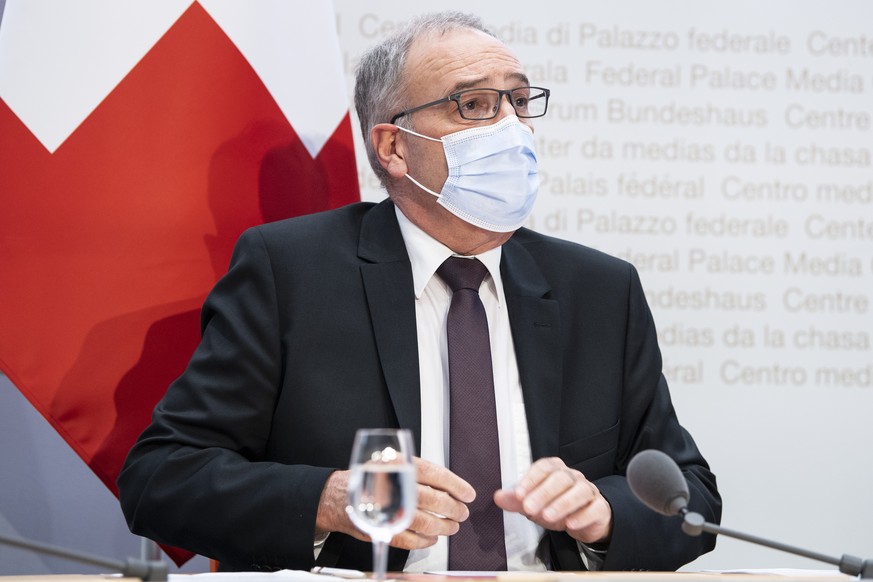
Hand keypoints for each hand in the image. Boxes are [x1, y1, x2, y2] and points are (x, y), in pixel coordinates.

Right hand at [315, 457, 474, 549]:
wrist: (337, 497)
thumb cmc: (368, 479)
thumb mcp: (392, 464)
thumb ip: (416, 472)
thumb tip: (448, 485)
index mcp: (398, 465)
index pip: (435, 474)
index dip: (456, 485)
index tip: (468, 494)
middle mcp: (393, 486)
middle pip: (433, 499)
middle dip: (453, 509)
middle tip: (462, 513)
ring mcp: (387, 509)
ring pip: (424, 521)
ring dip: (443, 526)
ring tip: (451, 527)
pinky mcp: (381, 529)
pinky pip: (410, 539)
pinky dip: (425, 541)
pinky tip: (432, 538)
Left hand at [493, 457, 611, 544]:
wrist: (585, 521)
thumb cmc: (558, 508)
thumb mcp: (535, 505)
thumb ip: (516, 501)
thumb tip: (498, 497)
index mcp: (555, 471)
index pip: (543, 467)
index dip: (530, 479)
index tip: (518, 493)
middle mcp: (573, 477)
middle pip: (560, 478)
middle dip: (542, 493)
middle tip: (528, 507)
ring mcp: (588, 491)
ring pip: (578, 491)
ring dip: (561, 503)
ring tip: (547, 516)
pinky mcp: (600, 507)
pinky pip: (594, 508)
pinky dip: (582, 516)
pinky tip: (570, 523)